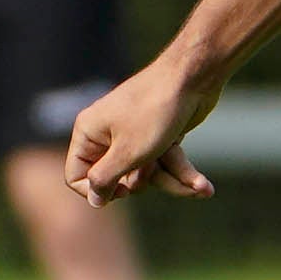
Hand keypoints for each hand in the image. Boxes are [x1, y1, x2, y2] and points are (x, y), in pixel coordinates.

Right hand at [65, 52, 222, 205]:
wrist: (195, 78)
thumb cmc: (156, 111)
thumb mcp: (128, 152)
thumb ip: (105, 179)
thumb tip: (94, 201)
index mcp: (88, 132)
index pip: (76, 176)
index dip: (97, 191)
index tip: (122, 191)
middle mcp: (107, 134)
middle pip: (118, 178)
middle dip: (146, 181)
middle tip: (157, 166)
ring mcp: (134, 135)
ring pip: (147, 174)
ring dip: (173, 179)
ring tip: (201, 187)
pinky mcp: (157, 136)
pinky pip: (163, 163)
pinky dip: (182, 171)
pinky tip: (204, 188)